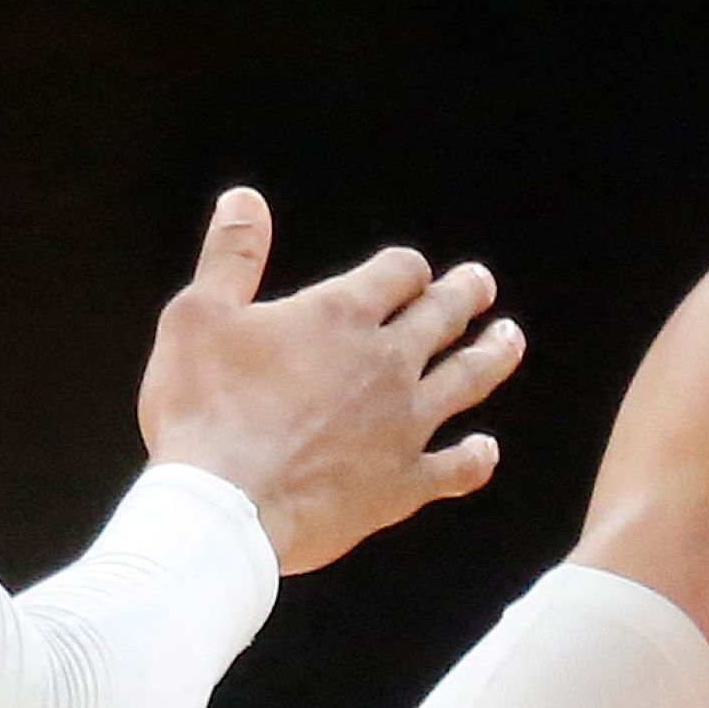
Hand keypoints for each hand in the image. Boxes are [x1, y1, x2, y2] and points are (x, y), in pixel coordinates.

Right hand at [132, 190, 519, 577]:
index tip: (408, 271)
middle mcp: (386, 363)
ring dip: (493, 354)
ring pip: (468, 379)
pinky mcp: (404, 484)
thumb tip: (244, 199)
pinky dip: (474, 458)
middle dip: (463, 294)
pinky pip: (456, 468)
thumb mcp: (199, 317)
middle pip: (442, 316)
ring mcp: (403, 425)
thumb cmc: (202, 411)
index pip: (397, 273)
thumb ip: (231, 255)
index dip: (404, 269)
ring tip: (509, 338)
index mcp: (341, 315)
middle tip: (480, 283)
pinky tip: (486, 450)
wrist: (224, 508)